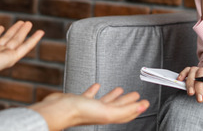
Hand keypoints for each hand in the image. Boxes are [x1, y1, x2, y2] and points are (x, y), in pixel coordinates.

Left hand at [0, 20, 43, 83]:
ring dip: (23, 32)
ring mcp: (2, 57)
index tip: (1, 27)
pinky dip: (33, 40)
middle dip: (13, 31)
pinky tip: (40, 33)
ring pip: (16, 42)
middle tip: (21, 22)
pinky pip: (25, 48)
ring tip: (29, 23)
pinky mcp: (11, 59)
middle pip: (6, 40)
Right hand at [29, 83, 148, 130]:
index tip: (145, 102)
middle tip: (136, 94)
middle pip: (118, 106)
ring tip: (120, 89)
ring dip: (114, 95)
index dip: (136, 108)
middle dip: (128, 101)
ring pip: (105, 101)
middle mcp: (99, 112)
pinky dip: (94, 90)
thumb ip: (124, 110)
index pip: (126, 114)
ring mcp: (89, 107)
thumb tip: (142, 107)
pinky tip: (97, 85)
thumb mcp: (106, 112)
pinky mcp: (78, 101)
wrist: (57, 109)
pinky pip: (89, 95)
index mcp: (107, 116)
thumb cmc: (79, 112)